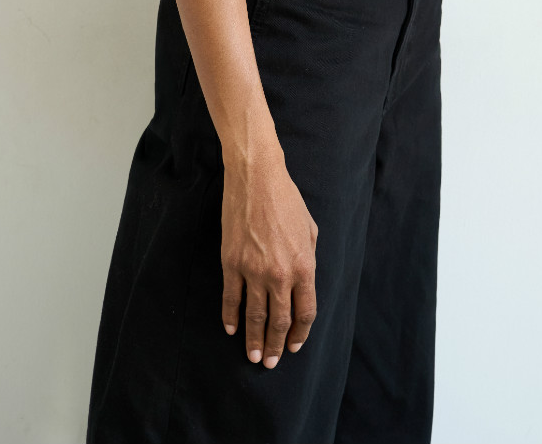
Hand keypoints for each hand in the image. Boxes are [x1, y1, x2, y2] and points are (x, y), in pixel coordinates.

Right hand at [221, 151, 318, 367]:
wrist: (257, 178)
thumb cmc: (287, 200)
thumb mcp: (310, 229)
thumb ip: (308, 259)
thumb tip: (303, 281)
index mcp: (303, 266)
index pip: (304, 312)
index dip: (300, 333)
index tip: (294, 346)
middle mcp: (279, 273)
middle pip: (279, 320)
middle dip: (276, 345)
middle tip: (271, 362)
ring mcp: (253, 270)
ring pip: (255, 315)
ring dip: (254, 339)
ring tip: (254, 355)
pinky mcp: (232, 262)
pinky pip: (231, 297)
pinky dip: (230, 316)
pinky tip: (231, 328)